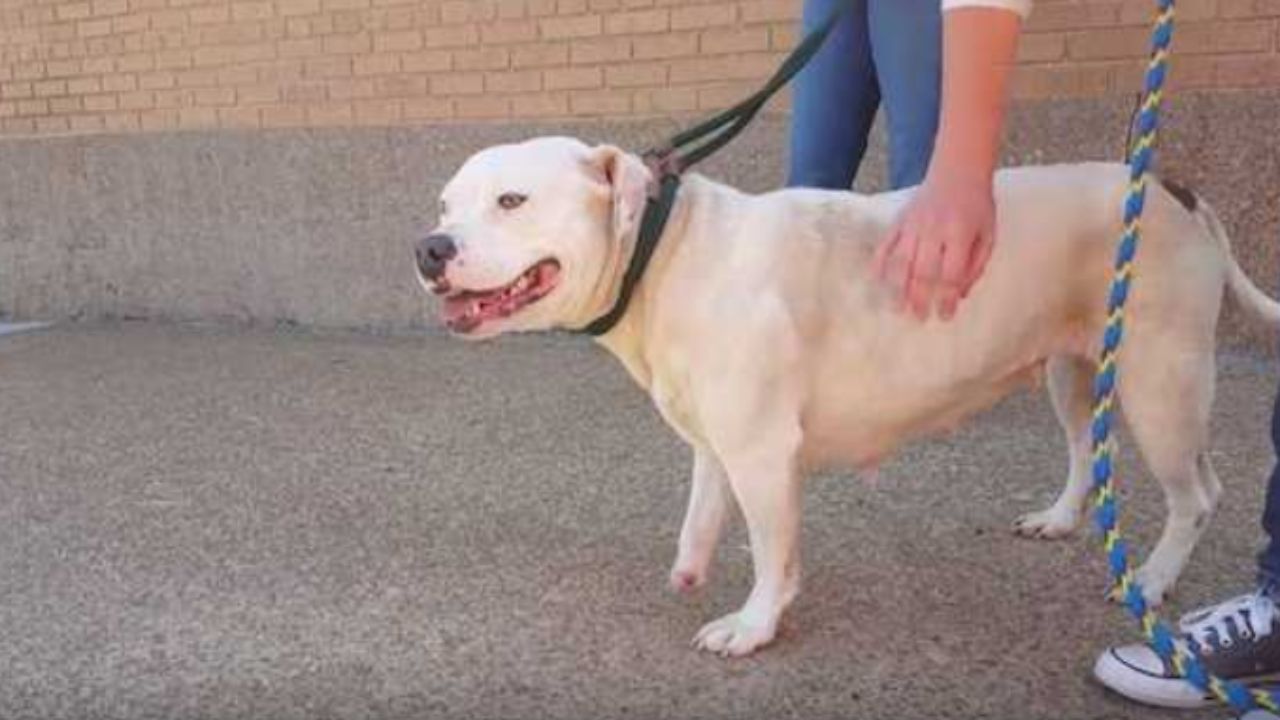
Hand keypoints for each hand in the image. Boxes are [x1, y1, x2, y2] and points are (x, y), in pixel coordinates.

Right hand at [873, 171, 995, 321]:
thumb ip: (977, 265)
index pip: (951, 274)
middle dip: (920, 298)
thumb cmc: (977, 206)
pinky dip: (880, 263)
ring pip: (901, 261)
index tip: (945, 316)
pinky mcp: (900, 220)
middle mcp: (935, 230)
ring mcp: (914, 224)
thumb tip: (960, 294)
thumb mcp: (989, 234)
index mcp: (961, 233)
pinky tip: (878, 280)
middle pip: (923, 271)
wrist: (958, 170)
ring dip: (898, 287)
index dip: (947, 298)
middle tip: (919, 318)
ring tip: (897, 307)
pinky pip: (886, 244)